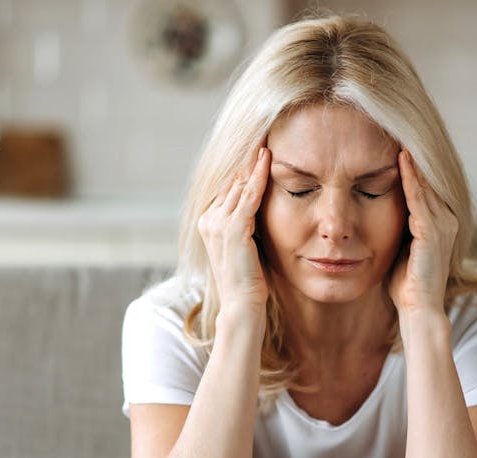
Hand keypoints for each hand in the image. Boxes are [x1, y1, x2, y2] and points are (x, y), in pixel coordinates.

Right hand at [197, 145, 271, 313]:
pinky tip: (268, 158)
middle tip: (264, 132)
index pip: (228, 186)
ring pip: (239, 183)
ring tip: (267, 138)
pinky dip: (258, 175)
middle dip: (247, 158)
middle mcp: (209, 219)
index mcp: (208, 222)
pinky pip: (248, 195)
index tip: (258, 146)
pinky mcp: (233, 229)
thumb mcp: (245, 245)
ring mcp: (218, 223)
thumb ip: (246, 224)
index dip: (243, 167)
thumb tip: (258, 206)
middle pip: (231, 180)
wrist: (241, 305)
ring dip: (253, 160)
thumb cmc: (248, 280)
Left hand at [388, 149, 457, 314]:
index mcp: (440, 225)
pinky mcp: (433, 232)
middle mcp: (447, 221)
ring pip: (425, 185)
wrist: (419, 310)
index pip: (424, 188)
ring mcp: (443, 225)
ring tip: (398, 134)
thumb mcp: (402, 249)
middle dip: (413, 157)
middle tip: (397, 128)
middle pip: (428, 180)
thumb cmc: (406, 286)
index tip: (394, 143)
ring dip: (412, 160)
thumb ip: (399, 229)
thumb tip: (379, 213)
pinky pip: (419, 198)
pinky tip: (401, 158)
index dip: (411, 167)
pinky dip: (410, 178)